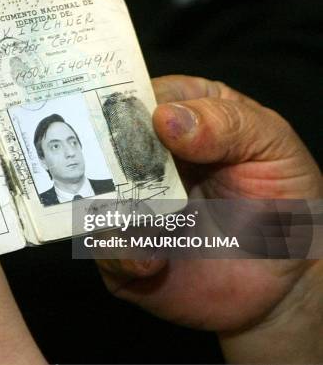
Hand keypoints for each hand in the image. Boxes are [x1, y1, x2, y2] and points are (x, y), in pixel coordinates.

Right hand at [96, 75, 322, 362]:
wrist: (284, 279)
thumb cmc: (282, 201)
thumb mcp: (272, 149)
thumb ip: (227, 124)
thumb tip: (166, 118)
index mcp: (180, 116)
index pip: (138, 97)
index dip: (127, 104)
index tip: (131, 120)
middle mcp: (144, 158)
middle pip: (102, 144)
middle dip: (107, 157)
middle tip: (129, 174)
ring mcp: (128, 205)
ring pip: (92, 196)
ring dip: (114, 210)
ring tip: (151, 226)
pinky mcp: (122, 251)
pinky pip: (103, 249)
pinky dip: (123, 254)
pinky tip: (154, 261)